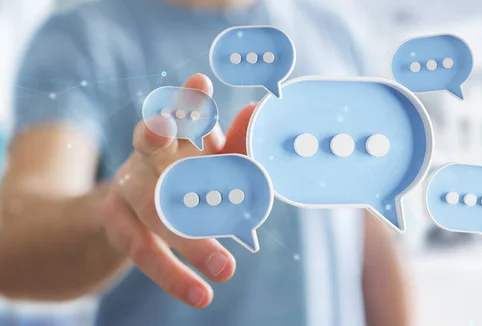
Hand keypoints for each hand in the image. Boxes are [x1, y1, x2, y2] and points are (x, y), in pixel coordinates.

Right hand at [93, 74, 254, 307]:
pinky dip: (174, 275)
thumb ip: (236, 143)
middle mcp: (144, 154)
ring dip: (191, 241)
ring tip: (227, 269)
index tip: (201, 85)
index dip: (189, 101)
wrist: (126, 211)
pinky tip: (201, 295)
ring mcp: (124, 188)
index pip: (179, 111)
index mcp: (172, 132)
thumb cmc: (185, 176)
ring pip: (153, 210)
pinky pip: (144, 251)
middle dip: (183, 154)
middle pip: (154, 147)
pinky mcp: (116, 224)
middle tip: (215, 163)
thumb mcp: (211, 160)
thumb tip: (260, 112)